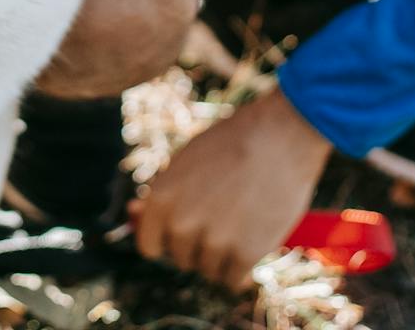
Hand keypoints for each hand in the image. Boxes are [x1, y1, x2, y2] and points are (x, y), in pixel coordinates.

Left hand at [128, 87, 333, 289]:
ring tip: (243, 222)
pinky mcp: (245, 254)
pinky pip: (233, 280)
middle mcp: (181, 224)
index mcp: (161, 199)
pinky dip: (242, 270)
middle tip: (226, 217)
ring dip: (224, 256)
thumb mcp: (188, 161)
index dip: (168, 241)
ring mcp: (213, 241)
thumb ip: (165, 193)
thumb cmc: (233, 143)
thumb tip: (133, 213)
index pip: (149, 245)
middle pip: (182, 258)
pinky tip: (253, 243)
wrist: (281, 135)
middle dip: (200, 245)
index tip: (185, 234)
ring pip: (209, 269)